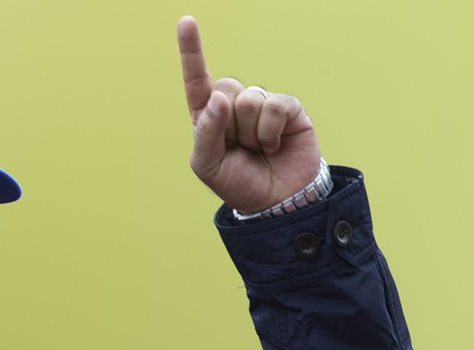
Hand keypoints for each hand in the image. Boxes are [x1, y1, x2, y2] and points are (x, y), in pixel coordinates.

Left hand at [177, 16, 322, 212]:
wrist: (276, 203)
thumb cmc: (238, 183)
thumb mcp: (208, 164)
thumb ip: (206, 132)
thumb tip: (219, 97)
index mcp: (209, 116)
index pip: (197, 81)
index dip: (191, 51)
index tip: (186, 22)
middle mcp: (234, 105)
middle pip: (225, 89)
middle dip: (229, 124)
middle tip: (239, 148)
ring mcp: (262, 105)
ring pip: (249, 100)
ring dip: (251, 133)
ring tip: (258, 149)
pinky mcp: (288, 108)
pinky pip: (274, 106)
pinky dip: (271, 132)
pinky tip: (274, 146)